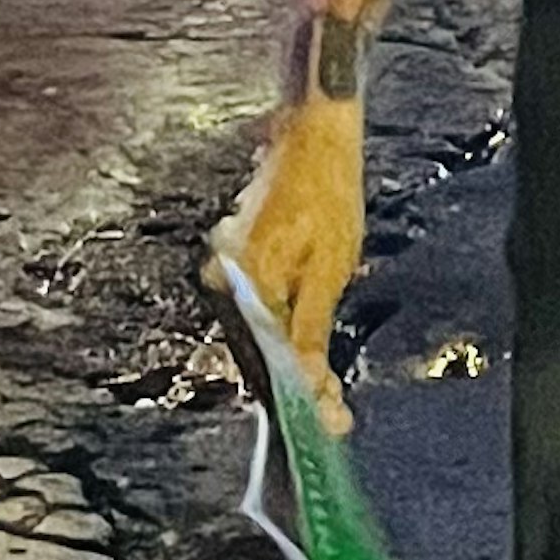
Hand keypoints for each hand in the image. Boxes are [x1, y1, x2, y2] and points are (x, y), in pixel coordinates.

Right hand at [214, 97, 361, 408]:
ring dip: (288, 361)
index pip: (269, 357)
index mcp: (247, 281)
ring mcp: (227, 269)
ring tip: (327, 397)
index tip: (329, 425)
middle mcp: (225, 279)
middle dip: (295, 384)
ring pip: (258, 332)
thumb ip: (311, 325)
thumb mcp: (330, 265)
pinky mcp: (236, 260)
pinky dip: (283, 330)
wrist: (314, 134)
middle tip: (334, 416)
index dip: (300, 396)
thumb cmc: (328, 194)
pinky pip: (257, 308)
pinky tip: (307, 351)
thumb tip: (303, 380)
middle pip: (259, 348)